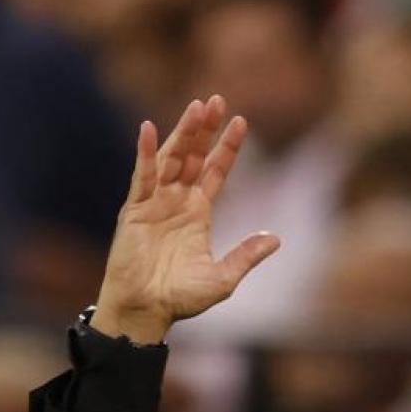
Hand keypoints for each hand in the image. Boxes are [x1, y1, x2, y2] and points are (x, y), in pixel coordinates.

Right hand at [91, 95, 279, 342]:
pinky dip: (146, 153)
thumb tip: (277, 239)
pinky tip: (151, 130)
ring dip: (183, 133)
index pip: (215, 170)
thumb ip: (246, 255)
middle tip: (216, 100)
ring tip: (196, 107)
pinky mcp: (133, 210)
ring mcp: (154, 203)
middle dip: (204, 129)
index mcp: (198, 213)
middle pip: (193, 156)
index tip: (241, 121)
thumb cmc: (180, 298)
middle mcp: (176, 202)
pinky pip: (141, 176)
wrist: (146, 311)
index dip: (227, 147)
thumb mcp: (223, 277)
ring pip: (170, 159)